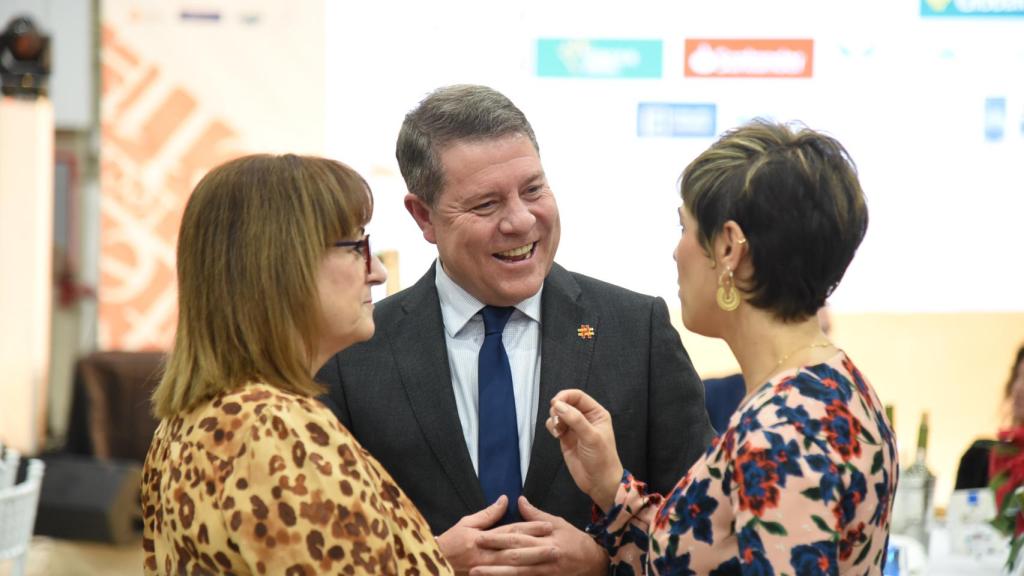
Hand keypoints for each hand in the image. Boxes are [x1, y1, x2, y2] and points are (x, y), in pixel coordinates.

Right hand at [436, 496, 554, 574]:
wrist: (435, 564)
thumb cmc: (451, 542)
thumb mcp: (467, 523)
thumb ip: (488, 514)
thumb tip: (505, 500)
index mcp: (483, 537)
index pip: (511, 531)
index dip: (530, 528)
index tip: (548, 526)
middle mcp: (487, 554)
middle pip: (516, 550)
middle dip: (537, 548)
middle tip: (557, 546)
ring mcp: (487, 568)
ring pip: (513, 566)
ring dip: (532, 562)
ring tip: (550, 559)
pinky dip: (518, 575)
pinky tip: (532, 574)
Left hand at [469, 497, 607, 575]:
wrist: (594, 562)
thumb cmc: (574, 540)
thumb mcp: (558, 523)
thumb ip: (536, 514)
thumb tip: (519, 500)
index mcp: (545, 538)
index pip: (518, 536)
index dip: (498, 537)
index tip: (480, 536)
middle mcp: (543, 555)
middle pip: (514, 555)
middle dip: (493, 555)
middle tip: (473, 556)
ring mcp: (544, 571)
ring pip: (517, 573)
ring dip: (496, 574)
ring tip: (476, 573)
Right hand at [546, 389, 622, 510]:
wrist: (598, 482)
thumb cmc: (602, 459)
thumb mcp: (591, 437)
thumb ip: (575, 419)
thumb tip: (558, 405)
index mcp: (596, 413)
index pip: (578, 396)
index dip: (565, 396)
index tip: (555, 403)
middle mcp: (585, 418)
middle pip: (566, 403)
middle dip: (558, 408)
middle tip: (557, 421)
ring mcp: (574, 428)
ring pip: (558, 413)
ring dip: (554, 418)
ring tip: (558, 430)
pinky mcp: (566, 437)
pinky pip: (554, 425)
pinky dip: (552, 427)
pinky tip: (557, 435)